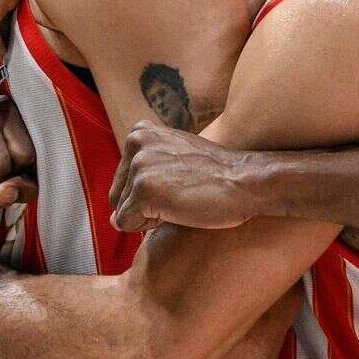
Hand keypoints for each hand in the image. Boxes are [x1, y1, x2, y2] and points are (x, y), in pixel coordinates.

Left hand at [109, 121, 253, 231]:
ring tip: (181, 200)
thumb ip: (142, 180)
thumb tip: (111, 220)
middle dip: (145, 207)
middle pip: (118, 196)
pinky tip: (177, 210)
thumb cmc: (216, 175)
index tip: (180, 183)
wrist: (246, 180)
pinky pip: (127, 224)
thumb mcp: (175, 160)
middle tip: (181, 194)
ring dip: (149, 217)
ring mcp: (138, 166)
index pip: (122, 180)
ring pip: (122, 212)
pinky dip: (150, 227)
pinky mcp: (143, 190)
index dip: (149, 194)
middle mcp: (134, 143)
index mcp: (139, 132)